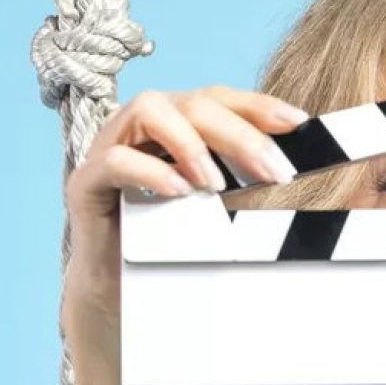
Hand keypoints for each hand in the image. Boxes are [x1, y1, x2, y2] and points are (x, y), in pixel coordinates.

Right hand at [62, 85, 307, 314]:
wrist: (119, 287)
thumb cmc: (171, 241)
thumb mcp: (218, 206)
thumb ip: (245, 180)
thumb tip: (289, 169)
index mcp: (178, 123)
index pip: (219, 97)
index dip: (259, 105)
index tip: (299, 123)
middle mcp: (143, 126)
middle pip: (193, 102)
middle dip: (241, 133)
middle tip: (275, 171)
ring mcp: (110, 148)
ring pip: (149, 109)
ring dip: (192, 144)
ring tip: (218, 184)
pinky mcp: (86, 183)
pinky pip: (114, 159)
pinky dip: (151, 171)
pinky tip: (180, 192)